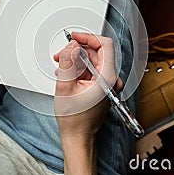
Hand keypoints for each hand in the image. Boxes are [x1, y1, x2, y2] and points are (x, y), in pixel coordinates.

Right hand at [53, 32, 122, 174]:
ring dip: (76, 61)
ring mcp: (109, 84)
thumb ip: (67, 62)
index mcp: (108, 78)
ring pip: (93, 61)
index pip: (105, 45)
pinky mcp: (104, 88)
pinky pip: (93, 71)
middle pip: (97, 52)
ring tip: (61, 67)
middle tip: (61, 54)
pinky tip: (67, 75)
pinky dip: (79, 69)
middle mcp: (112, 80)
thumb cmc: (75, 120)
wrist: (78, 137)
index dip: (88, 37)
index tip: (75, 37)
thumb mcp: (65, 86)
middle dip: (77, 50)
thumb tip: (71, 45)